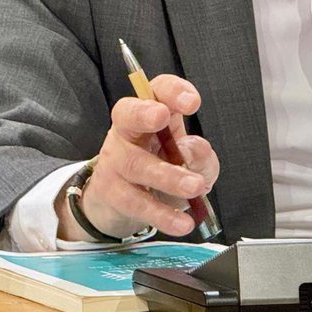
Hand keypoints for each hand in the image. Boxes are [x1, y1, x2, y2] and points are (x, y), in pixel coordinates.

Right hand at [56, 75, 219, 240]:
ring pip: (136, 164)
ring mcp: (116, 160)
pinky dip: (161, 214)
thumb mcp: (192, 159)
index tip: (192, 103)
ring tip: (195, 186)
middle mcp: (128, 130)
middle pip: (127, 113)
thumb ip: (200, 154)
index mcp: (152, 112)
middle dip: (144, 113)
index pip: (158, 90)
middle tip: (163, 117)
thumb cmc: (163, 167)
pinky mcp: (111, 192)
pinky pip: (135, 202)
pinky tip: (182, 222)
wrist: (125, 201)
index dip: (173, 91)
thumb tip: (192, 150)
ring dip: (167, 176)